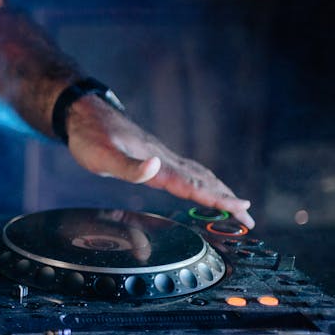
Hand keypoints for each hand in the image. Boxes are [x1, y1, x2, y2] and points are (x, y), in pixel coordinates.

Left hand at [65, 95, 254, 228]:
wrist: (85, 114)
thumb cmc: (91, 137)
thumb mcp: (103, 156)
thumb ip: (129, 166)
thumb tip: (155, 167)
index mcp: (157, 164)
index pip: (192, 186)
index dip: (216, 199)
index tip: (241, 208)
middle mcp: (165, 160)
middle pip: (203, 183)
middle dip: (227, 201)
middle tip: (249, 219)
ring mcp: (163, 157)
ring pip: (199, 177)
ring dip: (219, 192)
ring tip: (238, 206)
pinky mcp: (156, 156)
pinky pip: (188, 173)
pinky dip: (203, 183)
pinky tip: (205, 187)